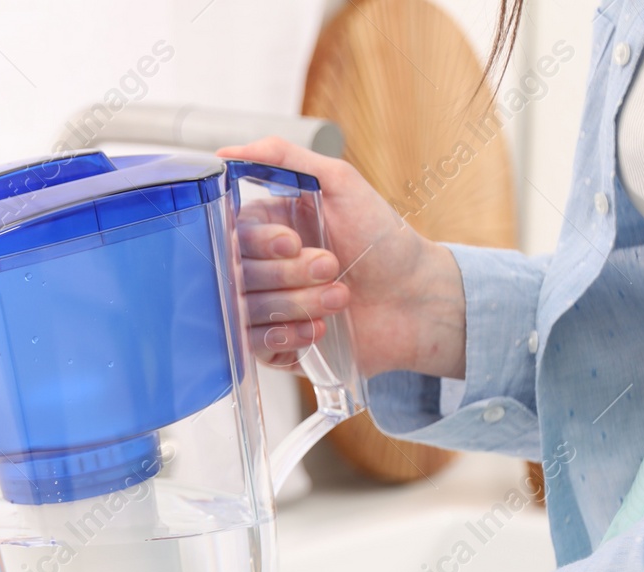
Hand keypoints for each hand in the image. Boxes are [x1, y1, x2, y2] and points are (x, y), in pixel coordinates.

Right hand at [217, 137, 467, 380]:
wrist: (417, 300)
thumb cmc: (384, 241)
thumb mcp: (340, 183)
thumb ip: (284, 158)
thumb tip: (226, 151)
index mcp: (270, 227)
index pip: (233, 235)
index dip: (261, 242)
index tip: (294, 243)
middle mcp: (264, 266)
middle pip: (239, 274)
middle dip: (289, 274)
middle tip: (332, 266)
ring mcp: (268, 307)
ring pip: (247, 312)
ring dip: (297, 304)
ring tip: (340, 297)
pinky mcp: (277, 344)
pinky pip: (256, 347)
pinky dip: (286, 337)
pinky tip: (320, 330)